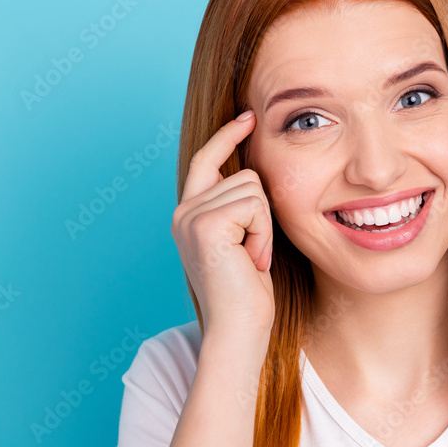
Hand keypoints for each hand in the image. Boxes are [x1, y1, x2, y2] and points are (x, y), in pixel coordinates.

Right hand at [171, 110, 274, 360]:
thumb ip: (236, 209)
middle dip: (262, 215)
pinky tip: (251, 260)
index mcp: (189, 215)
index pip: (206, 160)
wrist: (238, 330)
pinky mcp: (206, 223)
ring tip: (250, 259)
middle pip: (245, 174)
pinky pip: (255, 205)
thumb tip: (253, 172)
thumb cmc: (247, 294)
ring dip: (264, 227)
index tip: (249, 116)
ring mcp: (191, 217)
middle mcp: (183, 212)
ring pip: (253, 188)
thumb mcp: (240, 241)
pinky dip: (263, 234)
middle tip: (253, 254)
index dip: (227, 136)